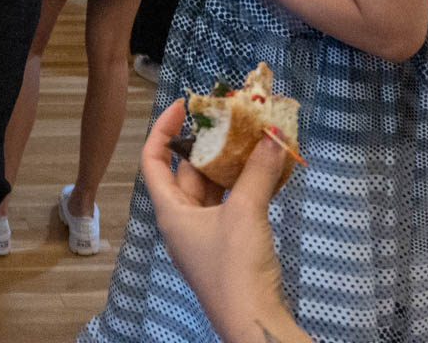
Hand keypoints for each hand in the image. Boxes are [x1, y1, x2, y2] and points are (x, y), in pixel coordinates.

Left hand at [142, 100, 296, 342]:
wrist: (252, 323)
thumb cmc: (235, 267)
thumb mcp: (246, 212)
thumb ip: (258, 172)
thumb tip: (274, 137)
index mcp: (170, 211)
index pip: (153, 160)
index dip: (162, 129)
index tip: (183, 106)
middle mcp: (181, 222)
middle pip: (187, 173)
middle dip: (209, 145)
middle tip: (231, 119)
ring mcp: (204, 238)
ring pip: (213, 191)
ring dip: (231, 166)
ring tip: (252, 139)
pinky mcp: (227, 249)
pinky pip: (231, 208)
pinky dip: (245, 189)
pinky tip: (268, 173)